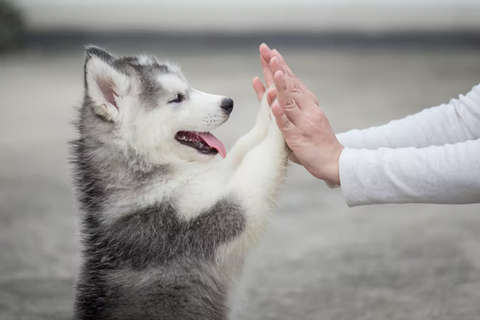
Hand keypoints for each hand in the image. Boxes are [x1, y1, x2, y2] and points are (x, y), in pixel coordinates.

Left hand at [252, 44, 343, 184]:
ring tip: (274, 70)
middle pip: (290, 86)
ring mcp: (303, 123)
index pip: (292, 81)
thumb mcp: (304, 120)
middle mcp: (307, 110)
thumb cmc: (317, 142)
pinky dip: (280, 115)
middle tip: (268, 52)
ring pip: (289, 102)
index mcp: (308, 104)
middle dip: (277, 68)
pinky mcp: (298, 138)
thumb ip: (289, 108)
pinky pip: (287, 125)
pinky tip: (274, 105)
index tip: (271, 52)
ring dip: (281, 86)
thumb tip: (273, 93)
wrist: (335, 161)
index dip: (281, 67)